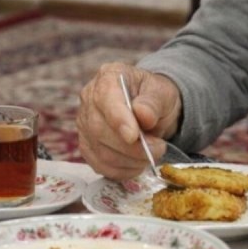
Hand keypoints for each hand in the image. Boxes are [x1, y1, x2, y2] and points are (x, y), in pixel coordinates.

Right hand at [76, 62, 182, 179]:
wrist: (151, 110)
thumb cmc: (155, 97)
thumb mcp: (163, 93)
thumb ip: (153, 102)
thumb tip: (143, 114)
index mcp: (108, 77)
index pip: (105, 98)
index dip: (118, 119)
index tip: (134, 136)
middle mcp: (89, 99)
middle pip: (99, 129)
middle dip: (131, 147)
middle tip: (158, 148)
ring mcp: (84, 124)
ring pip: (100, 151)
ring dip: (130, 161)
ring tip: (151, 154)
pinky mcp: (87, 146)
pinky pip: (99, 165)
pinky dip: (122, 170)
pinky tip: (137, 164)